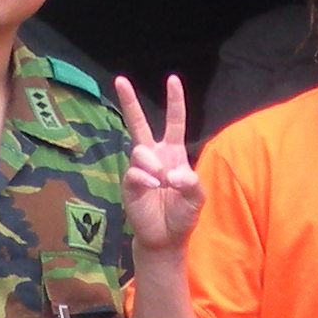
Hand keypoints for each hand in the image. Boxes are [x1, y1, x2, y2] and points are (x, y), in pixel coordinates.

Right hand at [114, 75, 200, 253]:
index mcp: (173, 153)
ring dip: (154, 165)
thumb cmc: (183, 215)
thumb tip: (172, 173)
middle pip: (138, 123)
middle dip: (130, 101)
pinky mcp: (129, 184)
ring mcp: (139, 168)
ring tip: (162, 183)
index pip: (175, 121)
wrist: (166, 238)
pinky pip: (134, 172)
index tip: (173, 79)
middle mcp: (154, 156)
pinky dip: (146, 178)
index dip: (175, 101)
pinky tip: (154, 187)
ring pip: (140, 150)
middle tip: (120, 80)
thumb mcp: (197, 197)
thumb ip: (191, 182)